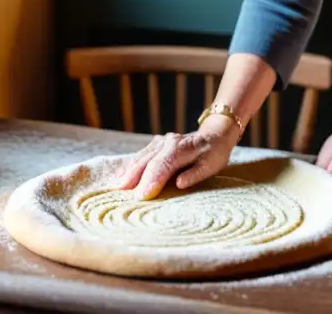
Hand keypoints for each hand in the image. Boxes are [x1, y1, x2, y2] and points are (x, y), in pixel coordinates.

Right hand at [117, 115, 242, 199]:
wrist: (213, 135)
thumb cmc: (213, 154)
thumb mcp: (211, 165)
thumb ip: (195, 174)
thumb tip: (180, 183)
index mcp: (181, 149)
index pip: (163, 166)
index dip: (151, 181)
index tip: (142, 196)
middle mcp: (167, 142)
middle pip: (148, 161)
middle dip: (135, 178)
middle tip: (123, 194)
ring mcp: (160, 142)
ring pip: (141, 157)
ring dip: (129, 172)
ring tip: (118, 187)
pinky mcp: (155, 144)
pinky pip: (141, 155)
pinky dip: (132, 165)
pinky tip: (123, 175)